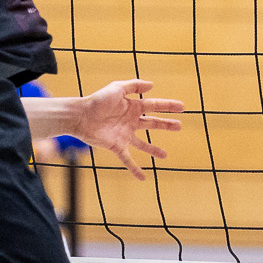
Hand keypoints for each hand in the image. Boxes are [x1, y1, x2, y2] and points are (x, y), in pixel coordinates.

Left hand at [66, 79, 184, 180]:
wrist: (80, 116)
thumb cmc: (97, 101)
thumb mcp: (117, 88)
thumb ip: (134, 86)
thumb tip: (152, 85)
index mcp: (133, 106)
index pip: (155, 106)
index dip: (169, 106)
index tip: (182, 107)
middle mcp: (131, 121)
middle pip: (153, 123)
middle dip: (167, 125)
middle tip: (180, 126)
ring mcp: (125, 135)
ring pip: (143, 144)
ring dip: (154, 149)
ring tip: (165, 155)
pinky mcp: (117, 146)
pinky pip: (128, 160)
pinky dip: (135, 169)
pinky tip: (143, 177)